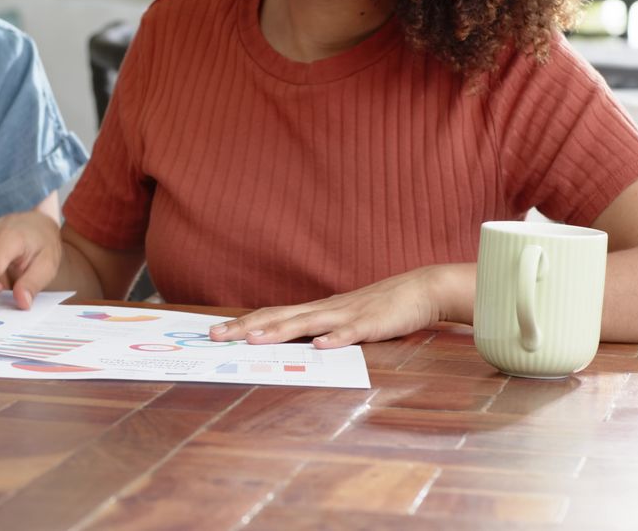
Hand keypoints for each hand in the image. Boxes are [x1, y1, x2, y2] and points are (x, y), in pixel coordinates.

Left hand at [208, 265, 470, 348]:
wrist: (422, 290)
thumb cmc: (380, 308)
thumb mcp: (342, 319)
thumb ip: (318, 329)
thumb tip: (292, 343)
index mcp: (316, 310)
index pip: (272, 315)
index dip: (243, 323)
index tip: (215, 332)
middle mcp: (324, 309)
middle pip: (279, 317)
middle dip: (246, 327)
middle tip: (215, 336)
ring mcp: (347, 315)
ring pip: (308, 323)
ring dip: (280, 332)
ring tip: (254, 340)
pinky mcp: (372, 323)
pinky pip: (352, 332)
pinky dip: (335, 338)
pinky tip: (320, 346)